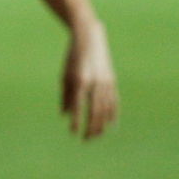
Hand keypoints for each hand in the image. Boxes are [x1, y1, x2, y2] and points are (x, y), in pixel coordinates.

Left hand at [63, 20, 118, 138]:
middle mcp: (94, 82)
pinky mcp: (112, 81)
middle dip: (90, 127)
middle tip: (86, 140)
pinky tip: (111, 125)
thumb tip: (64, 115)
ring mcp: (106, 82)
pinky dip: (113, 114)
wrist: (90, 39)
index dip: (76, 120)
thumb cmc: (73, 57)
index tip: (72, 132)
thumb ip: (65, 94)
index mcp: (79, 79)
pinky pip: (114, 101)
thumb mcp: (65, 74)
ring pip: (105, 109)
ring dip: (101, 124)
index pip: (77, 105)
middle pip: (94, 111)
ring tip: (96, 136)